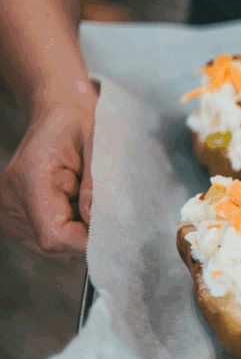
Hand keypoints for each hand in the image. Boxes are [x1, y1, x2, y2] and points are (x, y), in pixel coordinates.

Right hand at [0, 86, 97, 260]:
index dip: (86, 241)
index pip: (54, 235)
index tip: (112, 230)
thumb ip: (97, 180)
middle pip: (54, 245)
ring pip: (52, 246)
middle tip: (102, 205)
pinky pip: (48, 238)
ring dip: (78, 231)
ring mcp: (9, 210)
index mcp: (31, 177)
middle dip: (86, 235)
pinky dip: (69, 228)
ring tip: (85, 199)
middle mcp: (11, 198)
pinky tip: (74, 203)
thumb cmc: (80, 121)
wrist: (58, 112)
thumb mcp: (98, 142)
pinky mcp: (15, 217)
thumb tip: (94, 218)